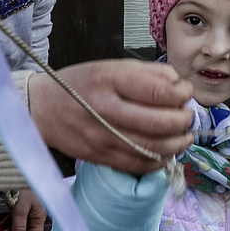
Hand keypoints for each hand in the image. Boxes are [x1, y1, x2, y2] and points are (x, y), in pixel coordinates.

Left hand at [6, 188, 45, 230]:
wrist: (16, 172)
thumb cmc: (23, 187)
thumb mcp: (20, 210)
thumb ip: (19, 227)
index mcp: (39, 217)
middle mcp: (33, 215)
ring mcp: (26, 211)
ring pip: (17, 228)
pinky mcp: (18, 207)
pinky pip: (12, 220)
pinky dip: (6, 225)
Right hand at [30, 60, 193, 174]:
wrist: (42, 109)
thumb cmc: (79, 84)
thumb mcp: (110, 66)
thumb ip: (146, 72)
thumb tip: (177, 82)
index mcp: (108, 80)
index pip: (156, 90)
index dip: (180, 93)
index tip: (185, 92)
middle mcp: (105, 110)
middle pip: (158, 123)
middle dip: (182, 120)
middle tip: (187, 115)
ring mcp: (102, 137)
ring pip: (152, 148)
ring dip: (177, 143)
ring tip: (184, 135)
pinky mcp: (101, 157)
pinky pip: (138, 165)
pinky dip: (159, 160)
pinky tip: (165, 152)